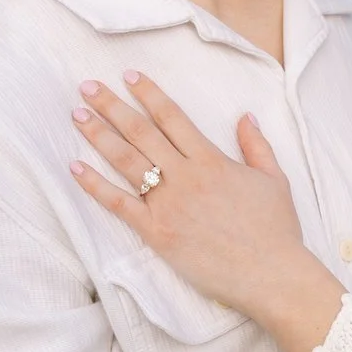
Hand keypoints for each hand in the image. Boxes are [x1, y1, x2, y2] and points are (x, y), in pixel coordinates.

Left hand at [67, 72, 321, 318]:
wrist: (270, 274)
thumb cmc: (276, 231)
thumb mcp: (274, 180)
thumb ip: (257, 146)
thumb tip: (245, 117)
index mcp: (211, 160)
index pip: (173, 117)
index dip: (149, 94)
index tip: (129, 77)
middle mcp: (185, 176)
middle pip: (141, 132)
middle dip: (112, 106)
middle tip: (87, 87)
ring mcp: (168, 204)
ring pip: (126, 160)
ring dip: (98, 135)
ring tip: (77, 115)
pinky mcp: (157, 232)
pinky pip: (119, 204)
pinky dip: (95, 185)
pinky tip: (75, 167)